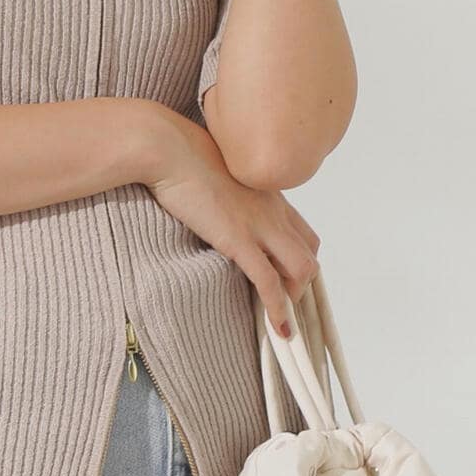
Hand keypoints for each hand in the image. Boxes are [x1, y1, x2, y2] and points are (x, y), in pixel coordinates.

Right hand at [145, 120, 320, 339]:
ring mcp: (258, 224)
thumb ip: (225, 188)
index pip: (302, 232)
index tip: (286, 279)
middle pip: (309, 252)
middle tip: (281, 301)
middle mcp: (272, 209)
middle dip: (302, 283)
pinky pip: (268, 281)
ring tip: (280, 318)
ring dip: (295, 298)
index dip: (299, 259)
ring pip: (302, 269)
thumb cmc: (179, 152)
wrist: (166, 147)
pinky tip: (276, 328)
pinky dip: (277, 308)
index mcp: (266, 192)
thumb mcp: (213, 169)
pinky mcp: (238, 239)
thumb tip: (214, 200)